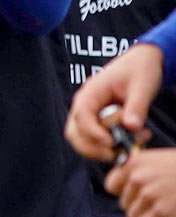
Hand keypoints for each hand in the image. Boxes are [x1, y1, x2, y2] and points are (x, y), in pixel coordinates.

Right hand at [67, 43, 164, 161]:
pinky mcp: (95, 122)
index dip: (93, 133)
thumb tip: (132, 127)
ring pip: (81, 140)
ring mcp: (88, 114)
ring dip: (99, 151)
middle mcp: (83, 105)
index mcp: (90, 93)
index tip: (111, 142)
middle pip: (74, 133)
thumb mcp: (142, 86)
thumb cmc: (139, 70)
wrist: (140, 62)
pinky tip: (129, 143)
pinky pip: (93, 140)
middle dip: (93, 148)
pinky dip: (107, 147)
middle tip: (117, 154)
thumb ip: (136, 107)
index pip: (81, 116)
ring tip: (125, 150)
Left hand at [104, 150, 175, 216]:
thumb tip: (129, 185)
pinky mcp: (161, 213)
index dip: (125, 194)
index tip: (137, 198)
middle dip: (139, 208)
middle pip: (124, 204)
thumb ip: (145, 170)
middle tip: (157, 209)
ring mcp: (149, 195)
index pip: (112, 185)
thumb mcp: (164, 160)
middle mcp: (139, 177)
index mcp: (137, 162)